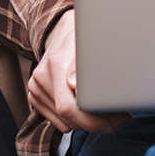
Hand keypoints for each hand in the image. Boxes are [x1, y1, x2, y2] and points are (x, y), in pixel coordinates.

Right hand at [26, 10, 123, 133]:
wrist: (62, 31)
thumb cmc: (81, 38)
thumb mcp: (90, 45)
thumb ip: (80, 65)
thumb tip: (73, 84)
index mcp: (55, 65)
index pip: (68, 108)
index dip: (95, 120)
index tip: (118, 118)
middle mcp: (41, 78)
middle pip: (67, 119)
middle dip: (96, 124)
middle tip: (119, 119)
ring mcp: (35, 88)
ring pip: (64, 123)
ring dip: (86, 123)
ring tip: (105, 112)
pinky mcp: (35, 95)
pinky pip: (57, 121)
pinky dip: (74, 120)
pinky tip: (87, 109)